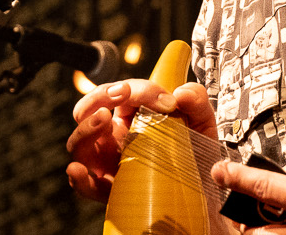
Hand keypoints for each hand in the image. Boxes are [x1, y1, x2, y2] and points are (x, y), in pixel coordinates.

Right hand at [64, 79, 213, 201]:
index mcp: (133, 115)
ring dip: (86, 129)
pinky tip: (79, 171)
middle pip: (91, 110)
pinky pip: (86, 185)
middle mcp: (116, 135)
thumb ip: (197, 102)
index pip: (125, 93)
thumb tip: (181, 94)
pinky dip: (79, 178)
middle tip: (119, 95)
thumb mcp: (203, 125)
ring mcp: (109, 162)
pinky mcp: (111, 190)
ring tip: (102, 120)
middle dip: (99, 98)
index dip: (142, 91)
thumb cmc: (197, 156)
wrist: (206, 195)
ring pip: (81, 144)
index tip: (168, 102)